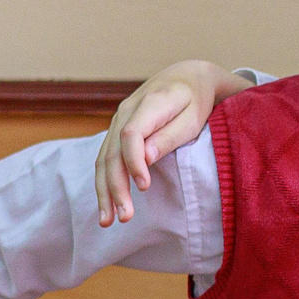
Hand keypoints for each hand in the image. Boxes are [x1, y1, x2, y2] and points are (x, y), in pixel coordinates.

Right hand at [94, 61, 246, 226]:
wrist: (185, 77)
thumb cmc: (195, 100)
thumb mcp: (193, 117)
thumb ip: (170, 136)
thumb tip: (146, 158)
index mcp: (149, 104)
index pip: (131, 134)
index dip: (134, 161)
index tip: (144, 187)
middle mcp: (126, 111)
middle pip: (112, 151)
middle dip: (115, 186)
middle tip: (123, 217)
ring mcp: (118, 120)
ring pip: (104, 158)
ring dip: (104, 191)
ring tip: (108, 221)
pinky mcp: (117, 130)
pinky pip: (106, 158)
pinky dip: (105, 182)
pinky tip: (108, 204)